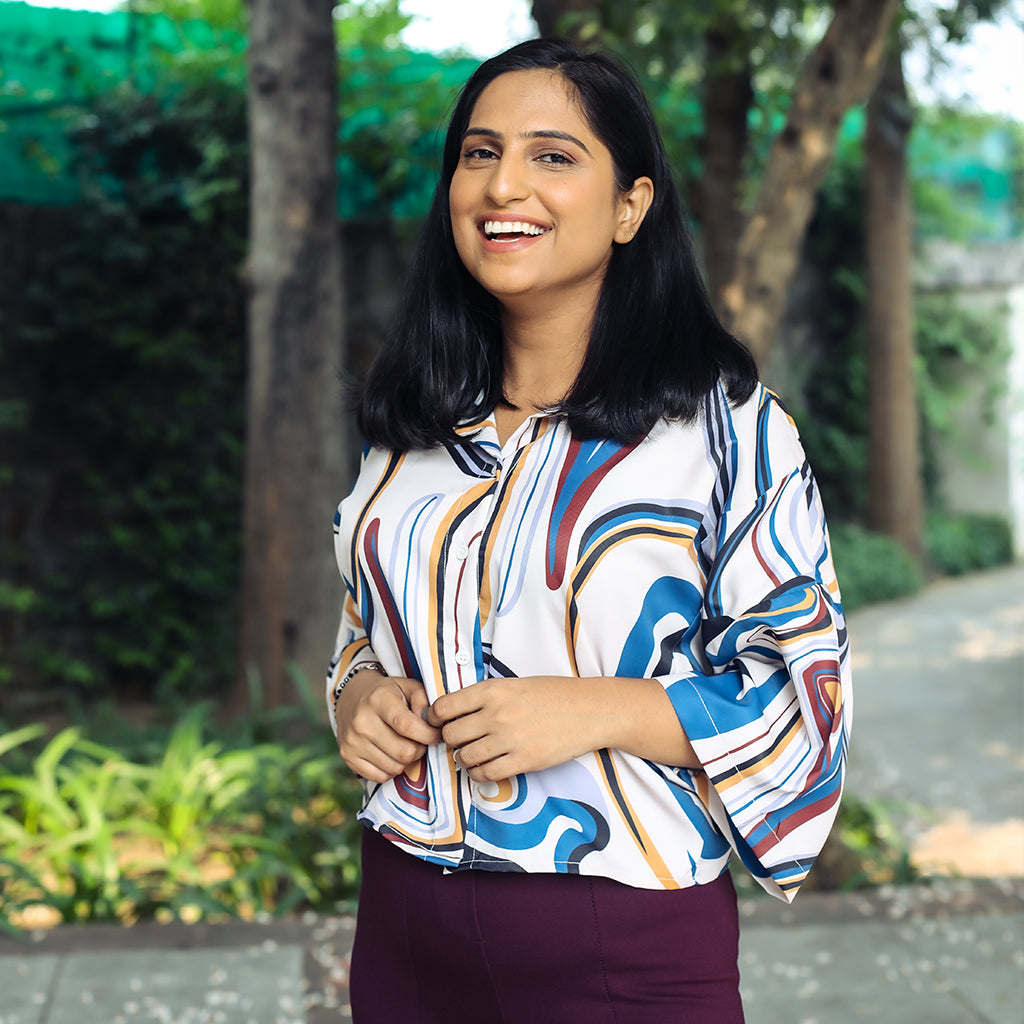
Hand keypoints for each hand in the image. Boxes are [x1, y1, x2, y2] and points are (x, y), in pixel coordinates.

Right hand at [335, 670, 441, 782]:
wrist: (352, 698)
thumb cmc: (387, 694)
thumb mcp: (408, 686)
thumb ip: (423, 700)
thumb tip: (429, 723)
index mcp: (378, 700)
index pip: (407, 726)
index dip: (428, 735)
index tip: (436, 735)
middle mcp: (361, 721)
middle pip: (404, 752)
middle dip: (419, 750)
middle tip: (420, 741)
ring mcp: (352, 741)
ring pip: (395, 767)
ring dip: (406, 761)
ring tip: (404, 745)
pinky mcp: (347, 756)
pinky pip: (380, 777)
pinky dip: (391, 770)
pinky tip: (390, 754)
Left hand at [425, 676, 598, 782]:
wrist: (590, 710)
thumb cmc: (553, 694)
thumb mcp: (515, 684)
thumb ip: (485, 697)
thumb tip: (454, 711)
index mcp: (492, 690)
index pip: (444, 706)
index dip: (434, 717)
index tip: (437, 722)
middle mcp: (497, 714)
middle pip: (451, 735)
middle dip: (450, 740)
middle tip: (459, 741)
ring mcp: (509, 739)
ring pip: (465, 757)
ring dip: (464, 759)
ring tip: (472, 756)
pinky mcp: (524, 761)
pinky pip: (486, 774)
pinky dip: (480, 774)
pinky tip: (486, 768)